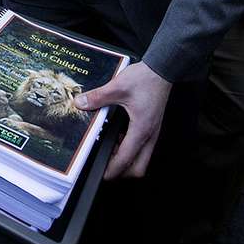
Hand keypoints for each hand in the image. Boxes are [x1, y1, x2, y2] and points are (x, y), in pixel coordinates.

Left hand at [75, 61, 171, 178]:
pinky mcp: (152, 127)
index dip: (112, 170)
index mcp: (141, 129)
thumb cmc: (145, 79)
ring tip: (112, 148)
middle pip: (138, 168)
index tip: (101, 173)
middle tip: (107, 164)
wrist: (162, 70)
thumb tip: (81, 103)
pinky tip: (120, 136)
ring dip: (127, 160)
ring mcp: (153, 132)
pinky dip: (131, 148)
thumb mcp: (117, 87)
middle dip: (122, 171)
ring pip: (142, 159)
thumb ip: (98, 97)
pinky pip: (143, 147)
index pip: (126, 160)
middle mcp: (149, 135)